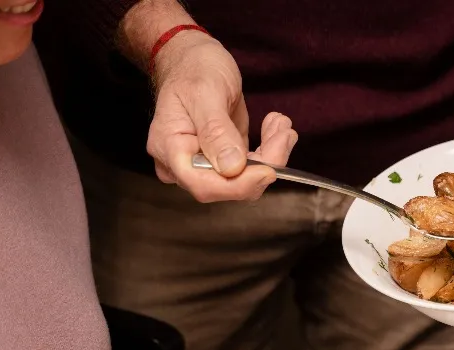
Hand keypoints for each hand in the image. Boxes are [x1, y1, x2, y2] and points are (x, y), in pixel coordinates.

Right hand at [146, 32, 297, 201]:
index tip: (269, 170)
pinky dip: (270, 150)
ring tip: (281, 124)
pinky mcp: (224, 159)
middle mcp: (184, 163)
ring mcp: (205, 163)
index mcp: (170, 149)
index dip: (238, 184)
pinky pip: (251, 168)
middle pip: (228, 186)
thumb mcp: (204, 93)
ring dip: (272, 155)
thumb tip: (232, 168)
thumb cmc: (193, 68)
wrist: (194, 58)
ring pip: (245, 180)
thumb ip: (216, 131)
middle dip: (263, 164)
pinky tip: (276, 128)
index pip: (203, 184)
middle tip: (283, 133)